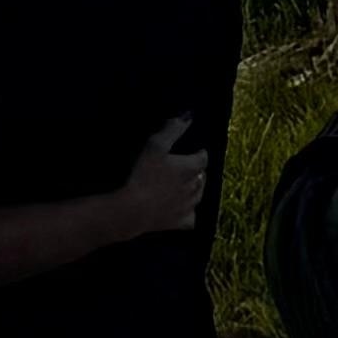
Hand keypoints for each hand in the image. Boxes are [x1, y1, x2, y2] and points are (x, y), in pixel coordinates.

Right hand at [105, 119, 210, 244]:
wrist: (134, 209)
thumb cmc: (144, 175)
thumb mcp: (156, 145)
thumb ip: (173, 129)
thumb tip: (189, 115)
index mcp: (190, 168)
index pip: (203, 158)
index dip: (199, 153)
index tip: (196, 150)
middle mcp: (194, 187)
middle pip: (202, 176)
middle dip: (197, 171)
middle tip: (187, 167)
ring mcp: (188, 206)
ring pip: (199, 195)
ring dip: (195, 188)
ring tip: (187, 184)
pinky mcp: (180, 222)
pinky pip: (191, 217)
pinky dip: (190, 212)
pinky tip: (183, 209)